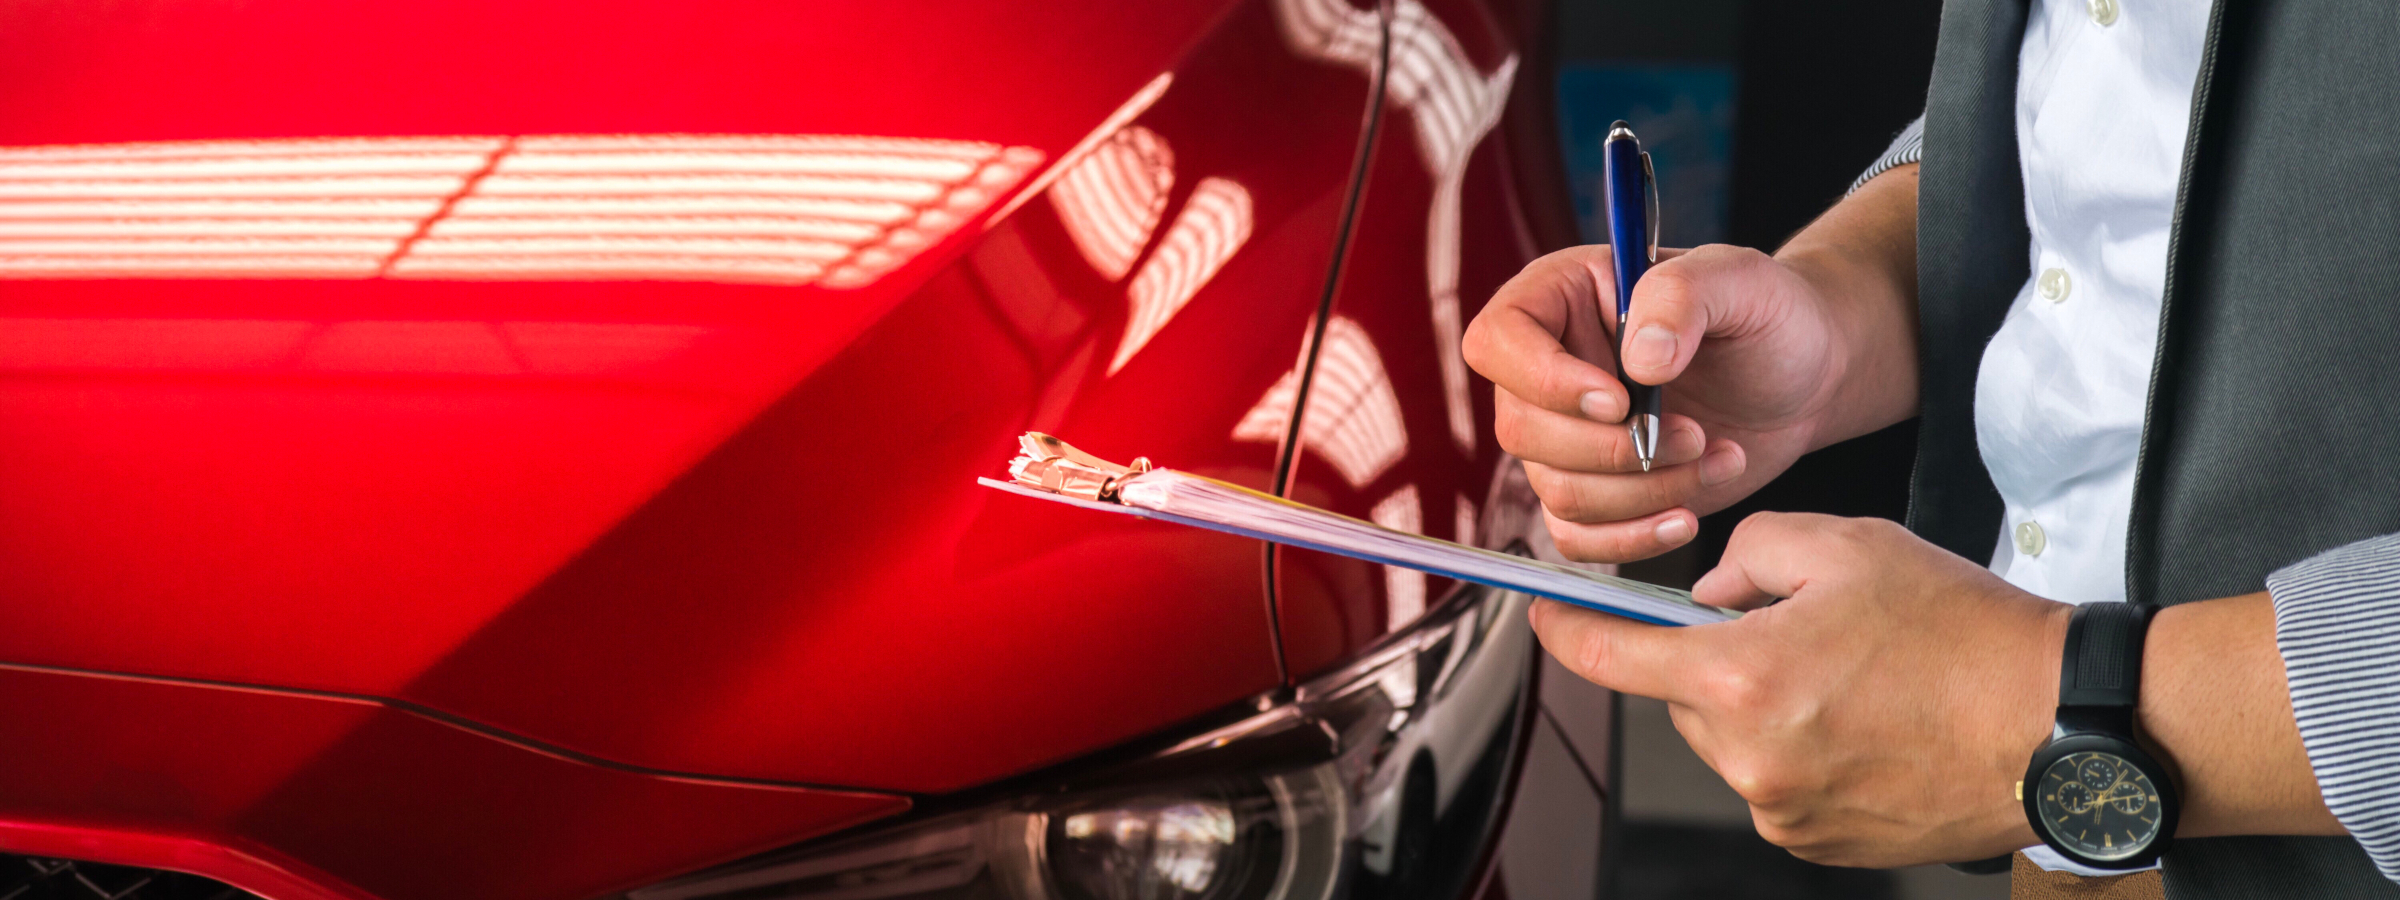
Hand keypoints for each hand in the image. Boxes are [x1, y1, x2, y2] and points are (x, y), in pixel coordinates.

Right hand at [1462, 245, 1850, 560]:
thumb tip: (1640, 360)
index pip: (1497, 340)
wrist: (1805, 376)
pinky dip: (1633, 537)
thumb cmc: (1768, 313)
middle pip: (1521, 429)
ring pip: (1556, 489)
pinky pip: (1577, 536)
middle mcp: (1549, 368)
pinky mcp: (1595, 489)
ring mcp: (1566, 435)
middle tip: (1692, 433)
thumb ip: (1683, 296)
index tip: (1620, 398)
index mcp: (1561, 298)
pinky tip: (1688, 513)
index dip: (1544, 380)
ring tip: (1713, 456)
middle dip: (1612, 449)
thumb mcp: (1739, 280)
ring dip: (1641, 491)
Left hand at [1528, 512, 2070, 866]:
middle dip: (1720, 654)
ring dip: (1768, 702)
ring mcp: (1783, 811)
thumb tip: (1713, 589)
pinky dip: (1804, 746)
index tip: (1544, 613)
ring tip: (1860, 677)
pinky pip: (1777, 780)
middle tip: (1804, 627)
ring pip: (1734, 737)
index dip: (1568, 630)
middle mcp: (1749, 758)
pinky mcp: (1819, 844)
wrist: (2059, 725)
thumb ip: (1752, 551)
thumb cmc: (1967, 634)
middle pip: (1684, 695)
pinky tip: (1872, 722)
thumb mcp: (1848, 546)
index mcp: (1741, 679)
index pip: (1612, 658)